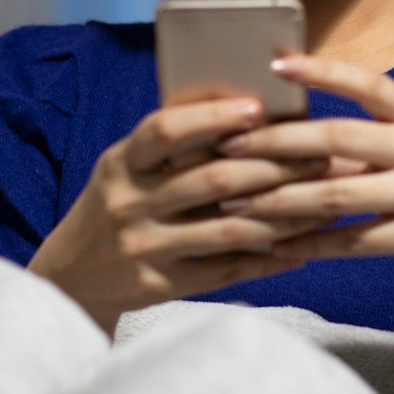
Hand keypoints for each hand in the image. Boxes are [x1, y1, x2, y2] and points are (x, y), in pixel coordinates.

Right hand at [27, 96, 346, 334]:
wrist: (69, 277)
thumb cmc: (115, 207)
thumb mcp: (126, 170)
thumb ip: (171, 147)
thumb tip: (246, 113)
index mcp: (122, 163)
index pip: (165, 130)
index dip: (212, 116)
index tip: (259, 108)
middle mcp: (129, 202)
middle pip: (213, 179)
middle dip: (275, 166)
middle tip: (322, 156)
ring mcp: (144, 246)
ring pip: (228, 228)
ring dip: (283, 215)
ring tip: (324, 203)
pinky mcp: (158, 284)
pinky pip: (224, 270)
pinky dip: (266, 260)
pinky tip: (299, 250)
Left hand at [213, 55, 393, 302]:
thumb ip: (361, 138)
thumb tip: (284, 129)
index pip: (368, 83)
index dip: (323, 71)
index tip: (277, 63)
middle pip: (338, 138)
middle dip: (277, 142)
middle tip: (228, 145)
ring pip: (336, 195)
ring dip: (279, 200)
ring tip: (236, 205)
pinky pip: (351, 241)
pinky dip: (309, 244)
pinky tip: (274, 245)